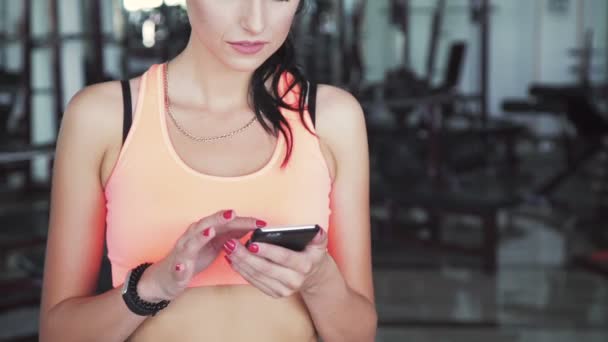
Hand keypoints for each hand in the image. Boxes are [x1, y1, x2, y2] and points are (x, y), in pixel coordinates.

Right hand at [137, 209, 265, 300]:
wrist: (168, 277)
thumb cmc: (193, 258)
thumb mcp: (216, 244)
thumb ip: (231, 235)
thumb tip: (251, 227)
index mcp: (205, 231)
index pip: (226, 222)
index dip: (242, 221)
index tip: (261, 222)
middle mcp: (193, 237)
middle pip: (207, 224)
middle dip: (219, 219)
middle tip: (233, 214)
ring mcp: (183, 252)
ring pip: (190, 242)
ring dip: (200, 236)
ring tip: (210, 231)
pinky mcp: (176, 269)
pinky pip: (177, 268)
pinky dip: (180, 266)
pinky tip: (183, 266)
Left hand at [223, 228, 329, 297]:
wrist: (313, 275)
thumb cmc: (312, 254)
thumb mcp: (319, 243)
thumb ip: (318, 235)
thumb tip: (316, 230)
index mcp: (304, 266)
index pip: (283, 257)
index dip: (268, 251)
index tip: (252, 243)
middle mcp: (293, 281)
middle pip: (265, 268)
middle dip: (246, 256)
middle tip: (231, 243)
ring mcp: (283, 290)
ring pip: (257, 276)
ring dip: (240, 263)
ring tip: (228, 249)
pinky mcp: (274, 294)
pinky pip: (254, 282)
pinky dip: (242, 271)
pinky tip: (233, 259)